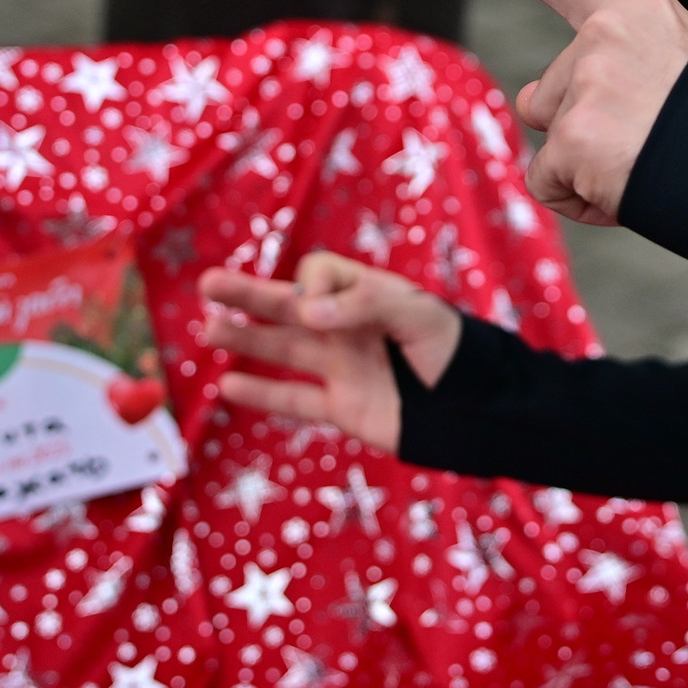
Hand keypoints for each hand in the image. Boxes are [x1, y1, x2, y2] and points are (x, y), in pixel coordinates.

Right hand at [200, 250, 462, 451]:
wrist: (480, 411)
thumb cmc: (456, 352)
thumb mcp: (419, 316)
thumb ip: (364, 306)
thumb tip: (305, 310)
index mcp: (368, 295)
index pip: (320, 276)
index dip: (307, 286)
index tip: (308, 306)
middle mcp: (348, 328)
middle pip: (288, 307)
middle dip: (249, 296)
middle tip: (208, 284)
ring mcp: (343, 367)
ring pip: (284, 350)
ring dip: (245, 340)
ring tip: (207, 330)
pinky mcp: (343, 407)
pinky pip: (295, 399)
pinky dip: (262, 394)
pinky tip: (227, 384)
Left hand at [421, 0, 687, 224]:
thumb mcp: (669, 57)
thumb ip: (604, 57)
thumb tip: (530, 100)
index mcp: (632, 4)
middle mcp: (603, 34)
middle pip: (544, 91)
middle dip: (579, 126)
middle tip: (644, 136)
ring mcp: (587, 84)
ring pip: (548, 135)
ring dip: (582, 162)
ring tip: (641, 160)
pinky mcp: (576, 138)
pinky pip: (547, 179)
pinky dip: (579, 197)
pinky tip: (624, 187)